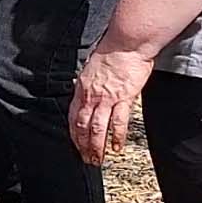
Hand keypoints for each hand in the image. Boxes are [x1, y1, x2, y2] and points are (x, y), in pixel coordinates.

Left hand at [69, 41, 153, 165]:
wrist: (126, 43)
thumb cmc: (112, 51)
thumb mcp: (91, 67)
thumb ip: (88, 82)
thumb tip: (84, 89)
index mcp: (82, 88)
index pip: (74, 116)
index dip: (74, 133)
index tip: (76, 144)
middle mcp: (92, 95)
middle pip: (84, 126)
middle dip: (83, 145)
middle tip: (86, 159)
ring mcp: (107, 98)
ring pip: (98, 128)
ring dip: (97, 146)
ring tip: (98, 159)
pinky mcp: (124, 98)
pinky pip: (118, 122)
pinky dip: (116, 137)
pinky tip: (117, 147)